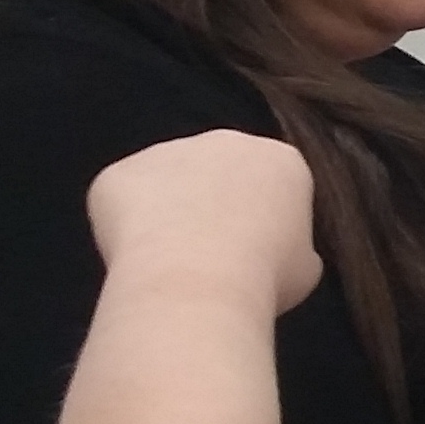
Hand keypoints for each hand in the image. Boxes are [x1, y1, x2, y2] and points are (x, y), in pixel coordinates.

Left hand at [81, 131, 319, 316]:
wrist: (196, 282)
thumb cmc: (264, 277)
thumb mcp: (305, 269)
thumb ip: (293, 247)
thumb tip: (281, 254)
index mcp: (281, 160)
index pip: (275, 184)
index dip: (266, 221)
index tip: (259, 254)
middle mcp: (225, 141)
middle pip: (218, 171)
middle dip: (214, 204)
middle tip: (212, 256)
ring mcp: (166, 151)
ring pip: (167, 183)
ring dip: (168, 212)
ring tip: (171, 264)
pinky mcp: (119, 173)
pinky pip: (122, 202)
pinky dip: (126, 229)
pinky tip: (138, 260)